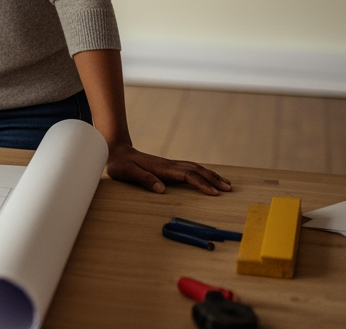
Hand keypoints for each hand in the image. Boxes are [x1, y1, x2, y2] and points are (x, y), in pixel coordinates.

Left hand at [107, 143, 231, 194]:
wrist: (117, 151)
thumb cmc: (121, 164)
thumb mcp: (128, 173)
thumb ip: (144, 179)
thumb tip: (161, 189)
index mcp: (163, 168)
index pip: (187, 176)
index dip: (201, 184)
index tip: (213, 193)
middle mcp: (170, 165)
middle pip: (197, 171)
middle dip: (213, 179)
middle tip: (228, 189)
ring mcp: (170, 164)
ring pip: (196, 168)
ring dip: (211, 175)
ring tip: (226, 184)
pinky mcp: (169, 166)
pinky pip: (190, 169)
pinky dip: (203, 173)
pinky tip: (209, 177)